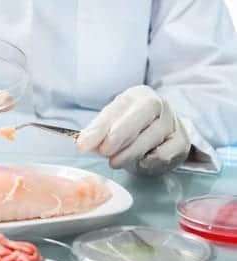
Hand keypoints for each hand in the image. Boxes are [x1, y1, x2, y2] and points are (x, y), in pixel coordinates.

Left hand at [76, 86, 190, 175]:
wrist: (161, 136)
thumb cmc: (131, 129)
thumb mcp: (111, 125)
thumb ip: (97, 132)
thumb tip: (82, 143)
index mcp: (137, 96)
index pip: (118, 108)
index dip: (100, 127)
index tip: (83, 144)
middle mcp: (159, 104)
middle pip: (140, 116)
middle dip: (119, 135)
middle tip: (104, 152)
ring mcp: (173, 122)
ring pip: (151, 138)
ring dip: (129, 154)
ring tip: (115, 162)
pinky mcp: (181, 143)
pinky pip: (163, 155)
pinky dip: (148, 162)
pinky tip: (139, 162)